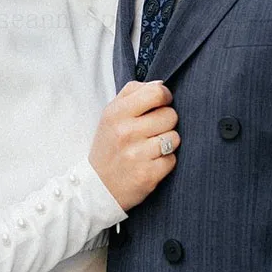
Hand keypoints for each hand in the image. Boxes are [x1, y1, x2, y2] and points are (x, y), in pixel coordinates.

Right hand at [89, 80, 178, 210]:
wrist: (97, 187)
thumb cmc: (108, 146)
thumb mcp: (110, 115)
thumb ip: (133, 93)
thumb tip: (161, 84)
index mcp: (116, 113)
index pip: (156, 93)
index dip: (165, 97)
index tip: (161, 104)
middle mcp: (126, 132)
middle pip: (170, 115)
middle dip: (166, 122)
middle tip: (153, 131)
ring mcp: (137, 155)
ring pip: (174, 137)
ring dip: (167, 143)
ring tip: (151, 148)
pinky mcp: (148, 175)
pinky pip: (172, 160)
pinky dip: (165, 162)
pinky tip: (151, 163)